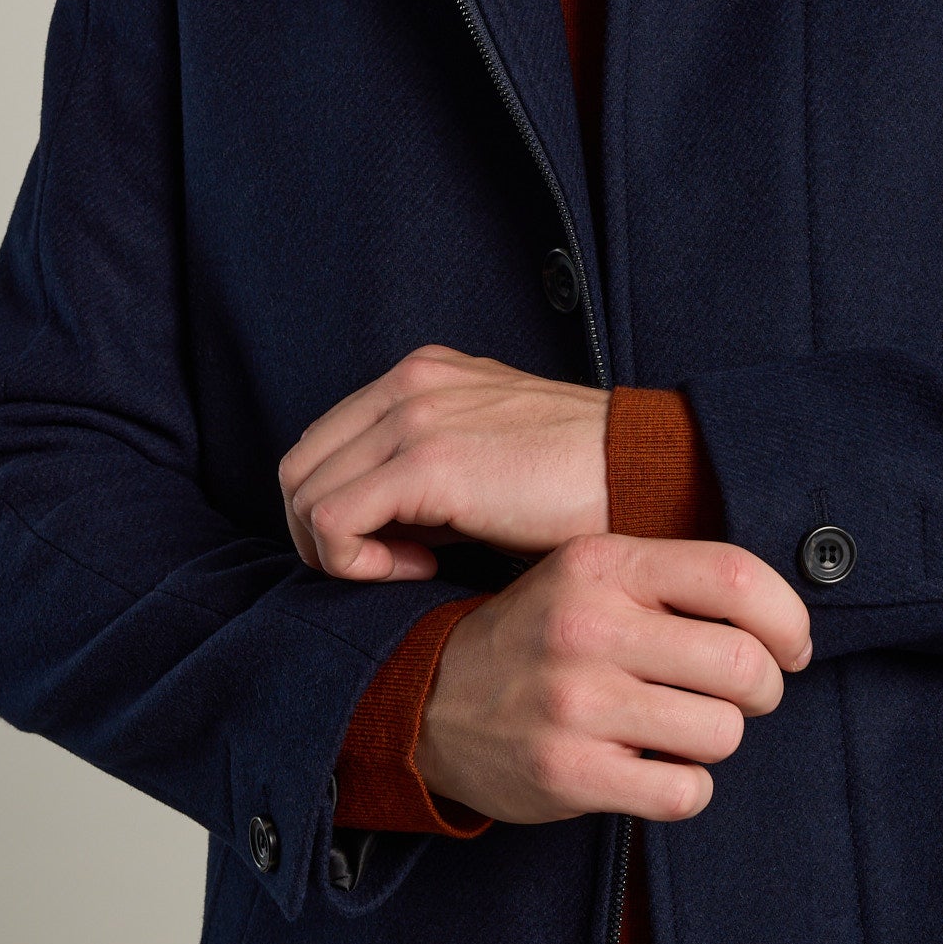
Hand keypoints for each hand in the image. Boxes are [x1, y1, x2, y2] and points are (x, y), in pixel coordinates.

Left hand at [279, 345, 609, 578]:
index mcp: (419, 375)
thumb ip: (423, 471)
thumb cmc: (578, 481)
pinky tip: (422, 568)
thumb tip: (373, 528)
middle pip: (299, 468)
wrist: (642, 473)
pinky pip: (332, 522)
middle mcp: (408, 383)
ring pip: (304, 495)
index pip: (323, 444)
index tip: (399, 544)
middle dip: (326, 533)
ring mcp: (413, 417)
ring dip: (341, 550)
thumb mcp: (486, 454)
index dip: (340, 506)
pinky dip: (356, 562)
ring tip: (414, 566)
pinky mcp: (427, 462)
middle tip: (394, 563)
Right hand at [417, 535, 812, 822]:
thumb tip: (786, 620)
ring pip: (722, 733)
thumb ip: (673, 581)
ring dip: (719, 739)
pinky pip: (684, 792)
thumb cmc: (536, 637)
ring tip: (683, 730)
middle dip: (763, 689)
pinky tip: (657, 770)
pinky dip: (687, 788)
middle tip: (743, 697)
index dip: (789, 619)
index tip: (793, 646)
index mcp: (601, 564)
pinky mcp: (567, 774)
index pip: (736, 578)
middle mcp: (587, 628)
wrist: (424, 700)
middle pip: (744, 665)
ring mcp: (574, 704)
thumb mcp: (589, 578)